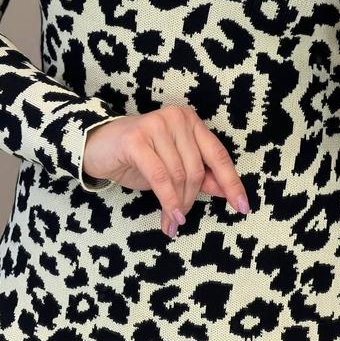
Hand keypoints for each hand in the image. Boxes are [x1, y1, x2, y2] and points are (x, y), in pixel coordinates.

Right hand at [82, 105, 251, 237]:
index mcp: (190, 121)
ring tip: (171, 222)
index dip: (232, 183)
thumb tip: (227, 192)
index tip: (242, 207)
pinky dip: (167, 200)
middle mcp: (176, 118)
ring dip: (177, 205)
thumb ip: (200, 175)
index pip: (218, 154)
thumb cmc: (138, 157)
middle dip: (191, 200)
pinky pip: (159, 176)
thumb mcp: (173, 167)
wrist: (97, 147)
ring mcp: (155, 125)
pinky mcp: (136, 139)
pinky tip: (169, 217)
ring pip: (178, 175)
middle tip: (181, 220)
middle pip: (196, 169)